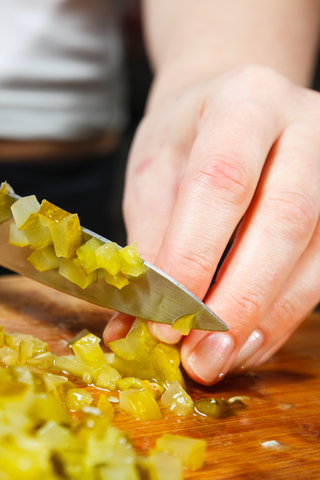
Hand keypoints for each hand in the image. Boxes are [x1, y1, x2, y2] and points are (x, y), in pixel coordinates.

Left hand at [104, 64, 319, 384]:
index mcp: (246, 101)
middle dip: (240, 298)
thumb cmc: (189, 139)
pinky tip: (248, 341)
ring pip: (317, 256)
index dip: (195, 255)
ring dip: (266, 319)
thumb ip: (152, 241)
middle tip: (199, 355)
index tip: (166, 317)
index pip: (222, 182)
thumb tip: (136, 323)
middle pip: (285, 220)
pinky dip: (283, 316)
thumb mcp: (156, 172)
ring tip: (220, 358)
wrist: (234, 112)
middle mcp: (306, 127)